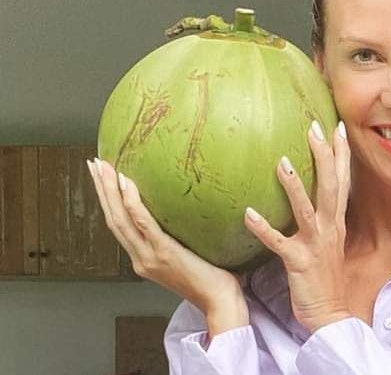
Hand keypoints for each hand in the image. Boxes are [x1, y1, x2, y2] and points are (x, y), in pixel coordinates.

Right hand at [88, 159, 247, 334]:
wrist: (220, 303)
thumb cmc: (214, 281)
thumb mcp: (191, 257)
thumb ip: (182, 240)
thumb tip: (190, 213)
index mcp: (145, 259)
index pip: (120, 226)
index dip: (109, 203)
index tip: (103, 179)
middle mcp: (141, 258)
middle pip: (113, 219)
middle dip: (101, 191)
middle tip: (94, 165)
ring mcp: (149, 256)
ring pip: (121, 219)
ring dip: (109, 191)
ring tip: (102, 168)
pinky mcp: (164, 252)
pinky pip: (143, 223)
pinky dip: (131, 202)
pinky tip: (126, 183)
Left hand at [244, 120, 351, 331]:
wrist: (330, 314)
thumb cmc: (324, 279)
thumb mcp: (326, 243)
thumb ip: (318, 219)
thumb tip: (303, 199)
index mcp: (336, 222)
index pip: (342, 181)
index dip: (341, 153)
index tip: (336, 126)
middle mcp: (329, 228)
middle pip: (330, 185)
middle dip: (324, 155)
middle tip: (314, 127)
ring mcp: (315, 244)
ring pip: (306, 208)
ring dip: (294, 185)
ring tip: (281, 161)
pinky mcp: (299, 262)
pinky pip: (278, 243)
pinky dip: (264, 228)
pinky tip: (248, 214)